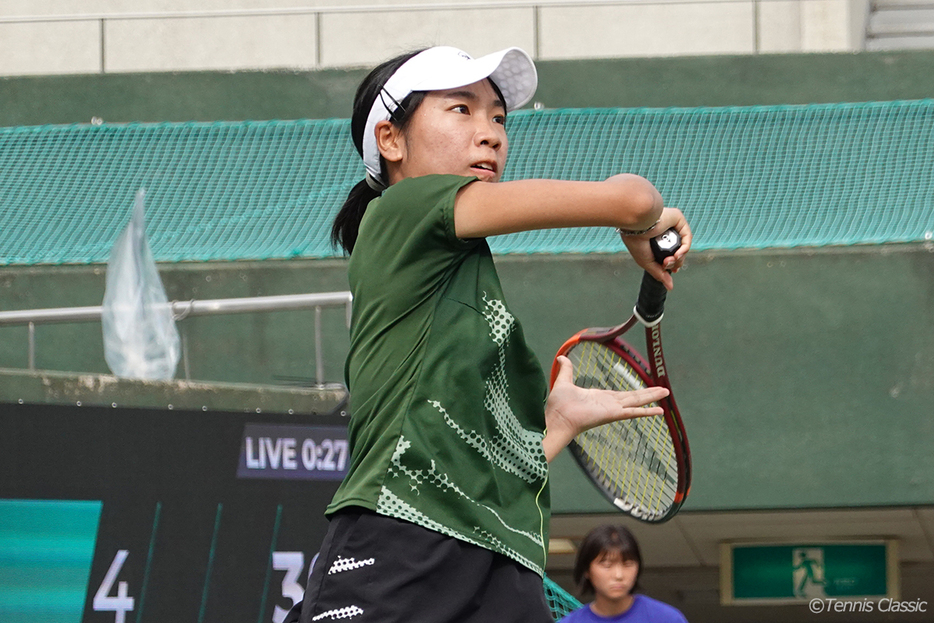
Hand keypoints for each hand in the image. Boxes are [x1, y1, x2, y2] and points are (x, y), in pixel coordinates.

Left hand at [542, 356, 669, 461]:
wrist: (555, 418)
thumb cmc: (558, 405)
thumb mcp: (564, 382)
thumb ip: (567, 370)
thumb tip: (561, 357)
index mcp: (601, 398)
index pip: (622, 395)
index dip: (635, 392)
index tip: (645, 390)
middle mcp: (609, 404)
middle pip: (634, 397)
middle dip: (649, 393)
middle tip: (665, 390)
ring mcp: (612, 410)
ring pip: (636, 402)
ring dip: (651, 398)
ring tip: (666, 394)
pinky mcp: (612, 415)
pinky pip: (632, 413)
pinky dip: (646, 412)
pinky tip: (659, 412)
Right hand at [621, 207, 690, 289]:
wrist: (636, 226)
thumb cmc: (635, 240)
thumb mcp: (647, 263)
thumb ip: (659, 274)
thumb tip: (670, 287)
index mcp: (656, 241)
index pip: (671, 255)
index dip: (674, 264)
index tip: (672, 270)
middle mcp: (664, 234)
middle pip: (679, 253)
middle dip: (675, 263)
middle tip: (666, 264)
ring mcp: (672, 226)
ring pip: (684, 246)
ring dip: (680, 258)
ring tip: (670, 259)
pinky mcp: (678, 220)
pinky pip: (687, 237)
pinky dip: (685, 249)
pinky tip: (677, 254)